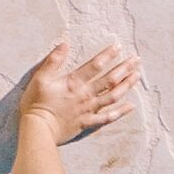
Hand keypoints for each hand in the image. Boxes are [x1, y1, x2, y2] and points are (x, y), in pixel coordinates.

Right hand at [19, 37, 138, 142]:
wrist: (39, 128)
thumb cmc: (37, 103)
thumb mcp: (40, 78)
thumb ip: (53, 60)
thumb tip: (65, 44)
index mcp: (74, 82)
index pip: (95, 65)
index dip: (107, 55)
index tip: (119, 47)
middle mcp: (85, 95)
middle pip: (109, 80)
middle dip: (124, 68)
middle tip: (136, 60)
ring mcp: (89, 109)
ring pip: (112, 96)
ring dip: (126, 86)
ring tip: (137, 76)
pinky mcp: (88, 122)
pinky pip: (108, 117)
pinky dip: (121, 112)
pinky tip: (131, 106)